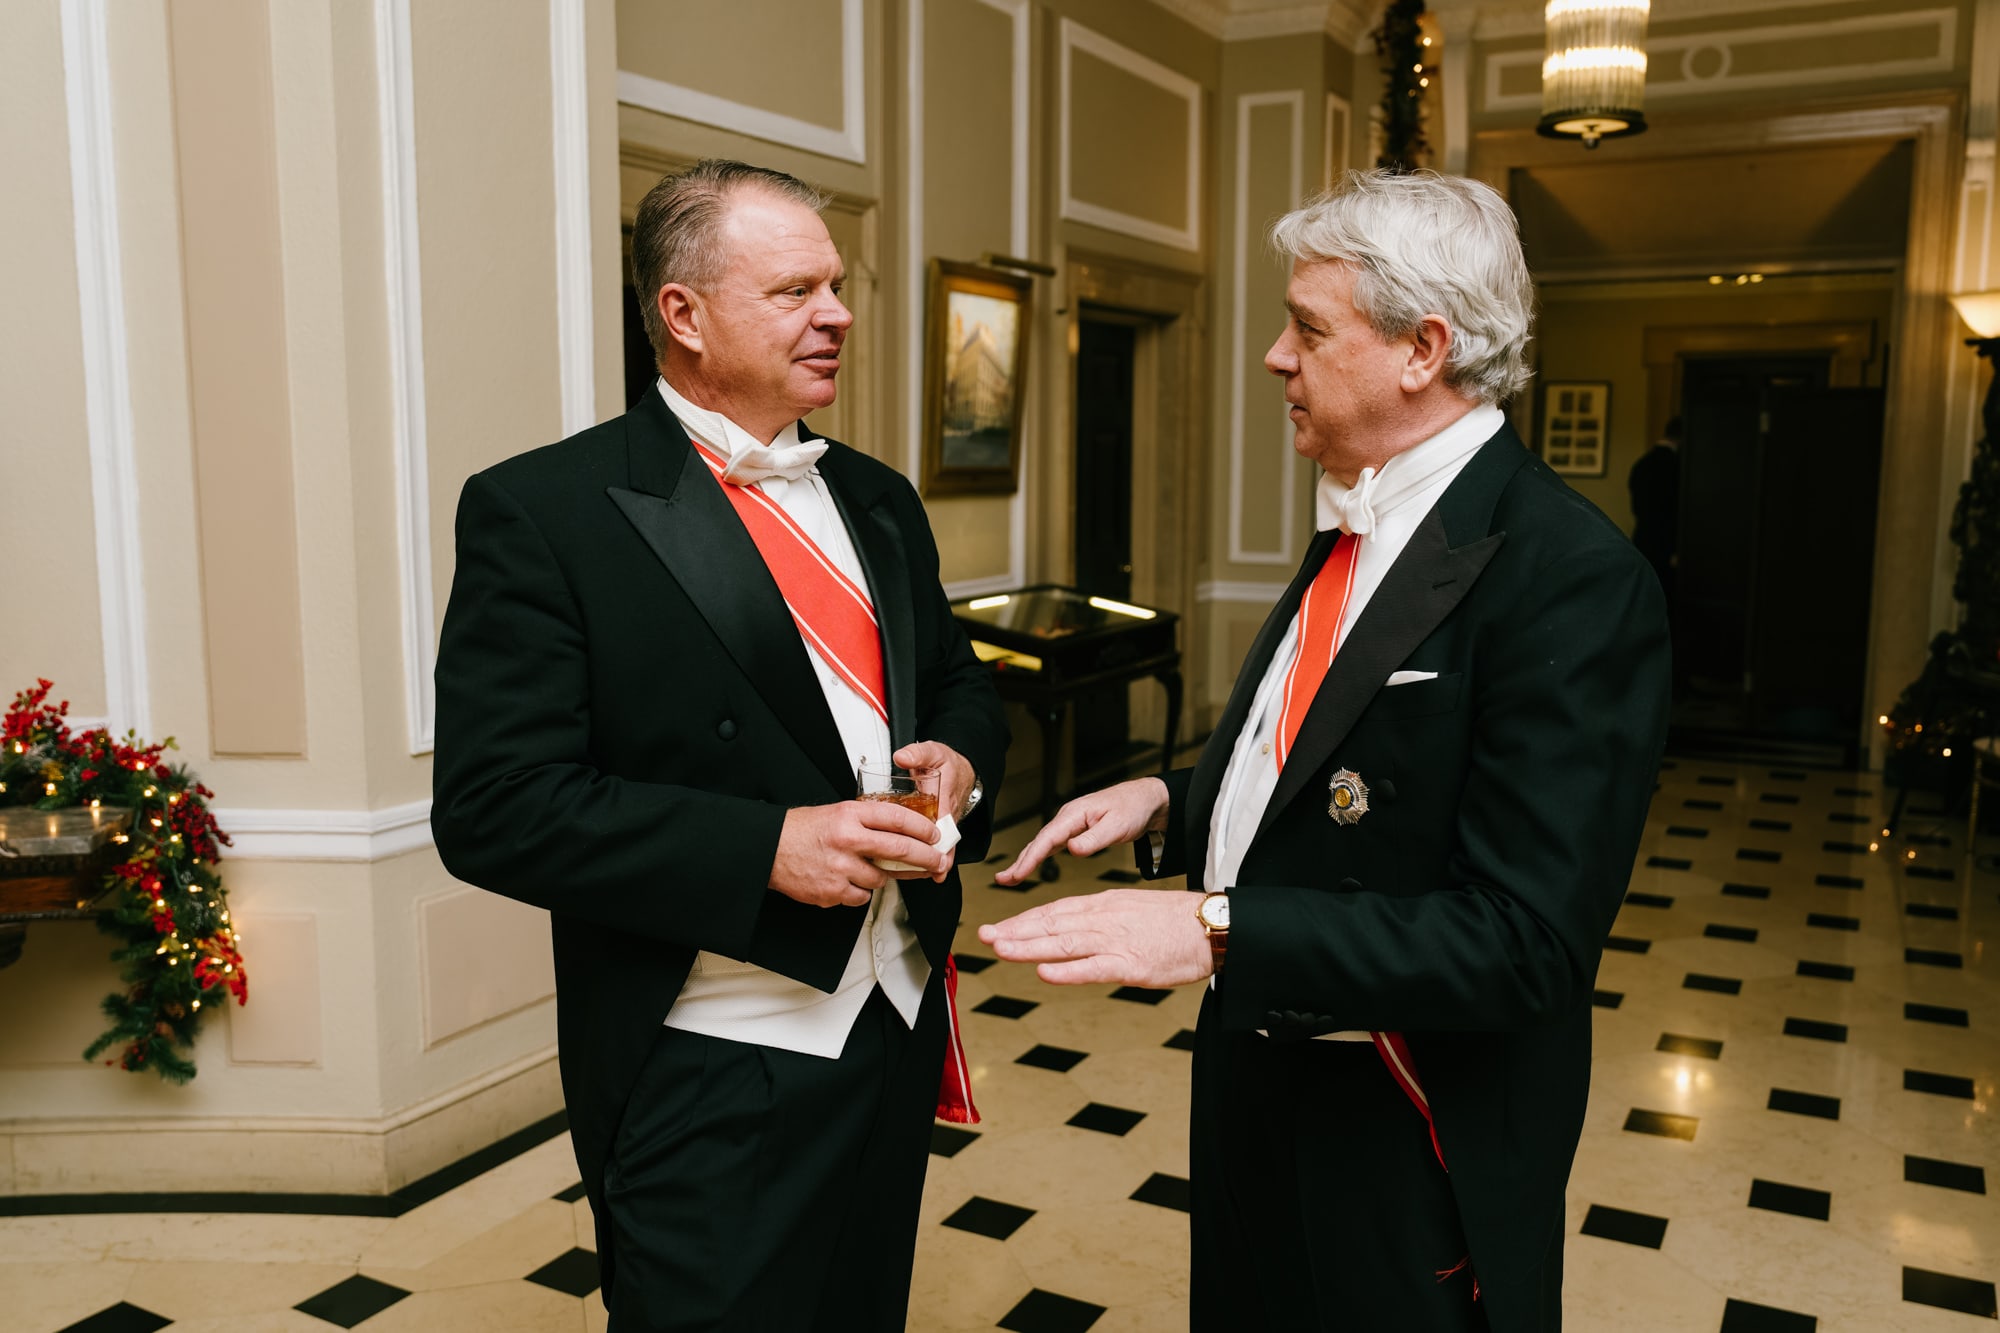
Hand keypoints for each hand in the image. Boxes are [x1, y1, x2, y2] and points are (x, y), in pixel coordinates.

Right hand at [768, 800, 943, 906]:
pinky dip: (860, 891)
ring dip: (883, 877)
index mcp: (850, 815)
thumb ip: (868, 820)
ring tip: (869, 868)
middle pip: (900, 850)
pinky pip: (861, 896)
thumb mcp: (837, 812)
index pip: (898, 818)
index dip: (922, 828)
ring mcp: (841, 867)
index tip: (934, 835)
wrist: (770, 849)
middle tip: (937, 861)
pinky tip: (849, 880)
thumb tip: (902, 829)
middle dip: (925, 857)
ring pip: (882, 878)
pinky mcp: (833, 891)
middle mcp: (848, 839)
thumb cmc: (802, 830)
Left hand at [893, 740, 972, 881]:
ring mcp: (945, 821)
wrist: (962, 766)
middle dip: (940, 859)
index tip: (938, 860)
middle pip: (945, 841)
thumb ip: (917, 753)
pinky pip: (936, 842)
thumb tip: (902, 757)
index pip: (945, 824)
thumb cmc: (947, 762)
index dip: (942, 844)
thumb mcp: (932, 752)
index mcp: (946, 797)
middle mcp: (947, 813)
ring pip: (941, 844)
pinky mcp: (939, 824)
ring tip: (924, 876)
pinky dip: (929, 854)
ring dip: (934, 860)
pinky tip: (917, 867)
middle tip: (934, 874)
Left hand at [977, 888, 1211, 985]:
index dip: (1023, 920)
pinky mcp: (1131, 964)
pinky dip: (1067, 971)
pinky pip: (1093, 968)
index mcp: (1104, 905)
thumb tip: (1071, 931)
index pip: (1055, 911)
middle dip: (1015, 931)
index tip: (998, 927)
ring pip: (1063, 944)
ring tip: (1000, 949)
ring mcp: (1116, 941)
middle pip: (1051, 924)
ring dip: (1029, 947)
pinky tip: (1043, 972)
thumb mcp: (1131, 909)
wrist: (1211, 926)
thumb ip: (1099, 920)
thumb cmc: (1174, 922)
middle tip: (984, 936)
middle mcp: (1103, 919)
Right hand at [993, 777, 1168, 883]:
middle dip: (1020, 861)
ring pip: (1043, 843)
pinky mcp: (1076, 830)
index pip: (1047, 838)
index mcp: (1074, 814)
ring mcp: (1070, 823)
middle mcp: (1068, 817)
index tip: (1017, 873)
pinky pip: (1052, 845)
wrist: (1146, 799)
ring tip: (1010, 878)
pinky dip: (1039, 856)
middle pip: (1039, 841)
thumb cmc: (1133, 809)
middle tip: (1002, 880)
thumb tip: (1071, 849)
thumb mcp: (1117, 826)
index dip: (1030, 857)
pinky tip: (1030, 865)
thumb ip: (1094, 839)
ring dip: (1026, 860)